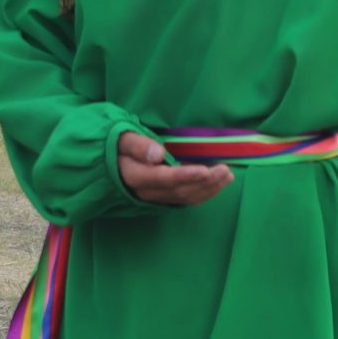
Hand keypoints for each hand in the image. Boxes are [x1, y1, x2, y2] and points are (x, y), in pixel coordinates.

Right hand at [117, 131, 232, 206]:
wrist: (110, 161)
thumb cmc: (118, 144)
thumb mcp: (122, 138)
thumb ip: (138, 145)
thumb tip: (157, 154)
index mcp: (135, 176)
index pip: (163, 178)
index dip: (185, 176)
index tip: (205, 170)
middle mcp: (146, 191)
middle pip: (180, 191)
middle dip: (205, 183)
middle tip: (225, 170)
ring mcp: (155, 197)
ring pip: (185, 198)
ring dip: (209, 189)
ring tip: (227, 176)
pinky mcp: (163, 198)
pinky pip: (185, 200)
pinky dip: (204, 193)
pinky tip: (217, 184)